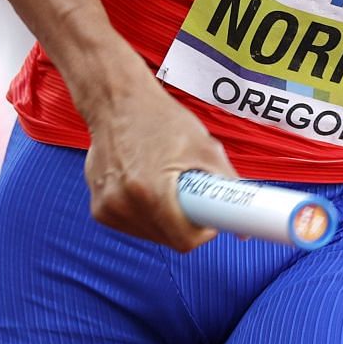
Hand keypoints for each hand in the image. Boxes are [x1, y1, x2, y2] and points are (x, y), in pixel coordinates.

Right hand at [79, 55, 235, 250]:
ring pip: (150, 235)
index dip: (202, 232)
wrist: (117, 103)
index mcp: (151, 191)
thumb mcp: (204, 147)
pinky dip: (146, 215)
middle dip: (185, 224)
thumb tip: (244, 228)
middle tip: (191, 196)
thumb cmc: (161, 120)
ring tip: (166, 186)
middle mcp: (124, 203)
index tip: (208, 218)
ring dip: (165, 221)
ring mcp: (108, 208)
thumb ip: (227, 186)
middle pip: (168, 239)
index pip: (183, 240)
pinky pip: (132, 226)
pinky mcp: (98, 209)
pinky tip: (146, 188)